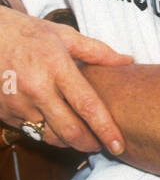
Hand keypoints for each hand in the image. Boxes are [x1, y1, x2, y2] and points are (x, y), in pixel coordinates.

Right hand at [0, 8, 132, 154]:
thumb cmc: (29, 33)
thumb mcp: (65, 35)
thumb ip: (97, 52)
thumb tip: (128, 61)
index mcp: (56, 67)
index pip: (87, 106)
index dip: (105, 129)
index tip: (119, 145)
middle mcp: (36, 88)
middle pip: (69, 131)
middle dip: (88, 144)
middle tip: (99, 144)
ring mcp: (17, 102)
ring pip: (49, 136)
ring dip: (66, 140)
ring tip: (76, 132)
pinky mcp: (3, 112)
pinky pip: (30, 130)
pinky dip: (43, 130)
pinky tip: (49, 118)